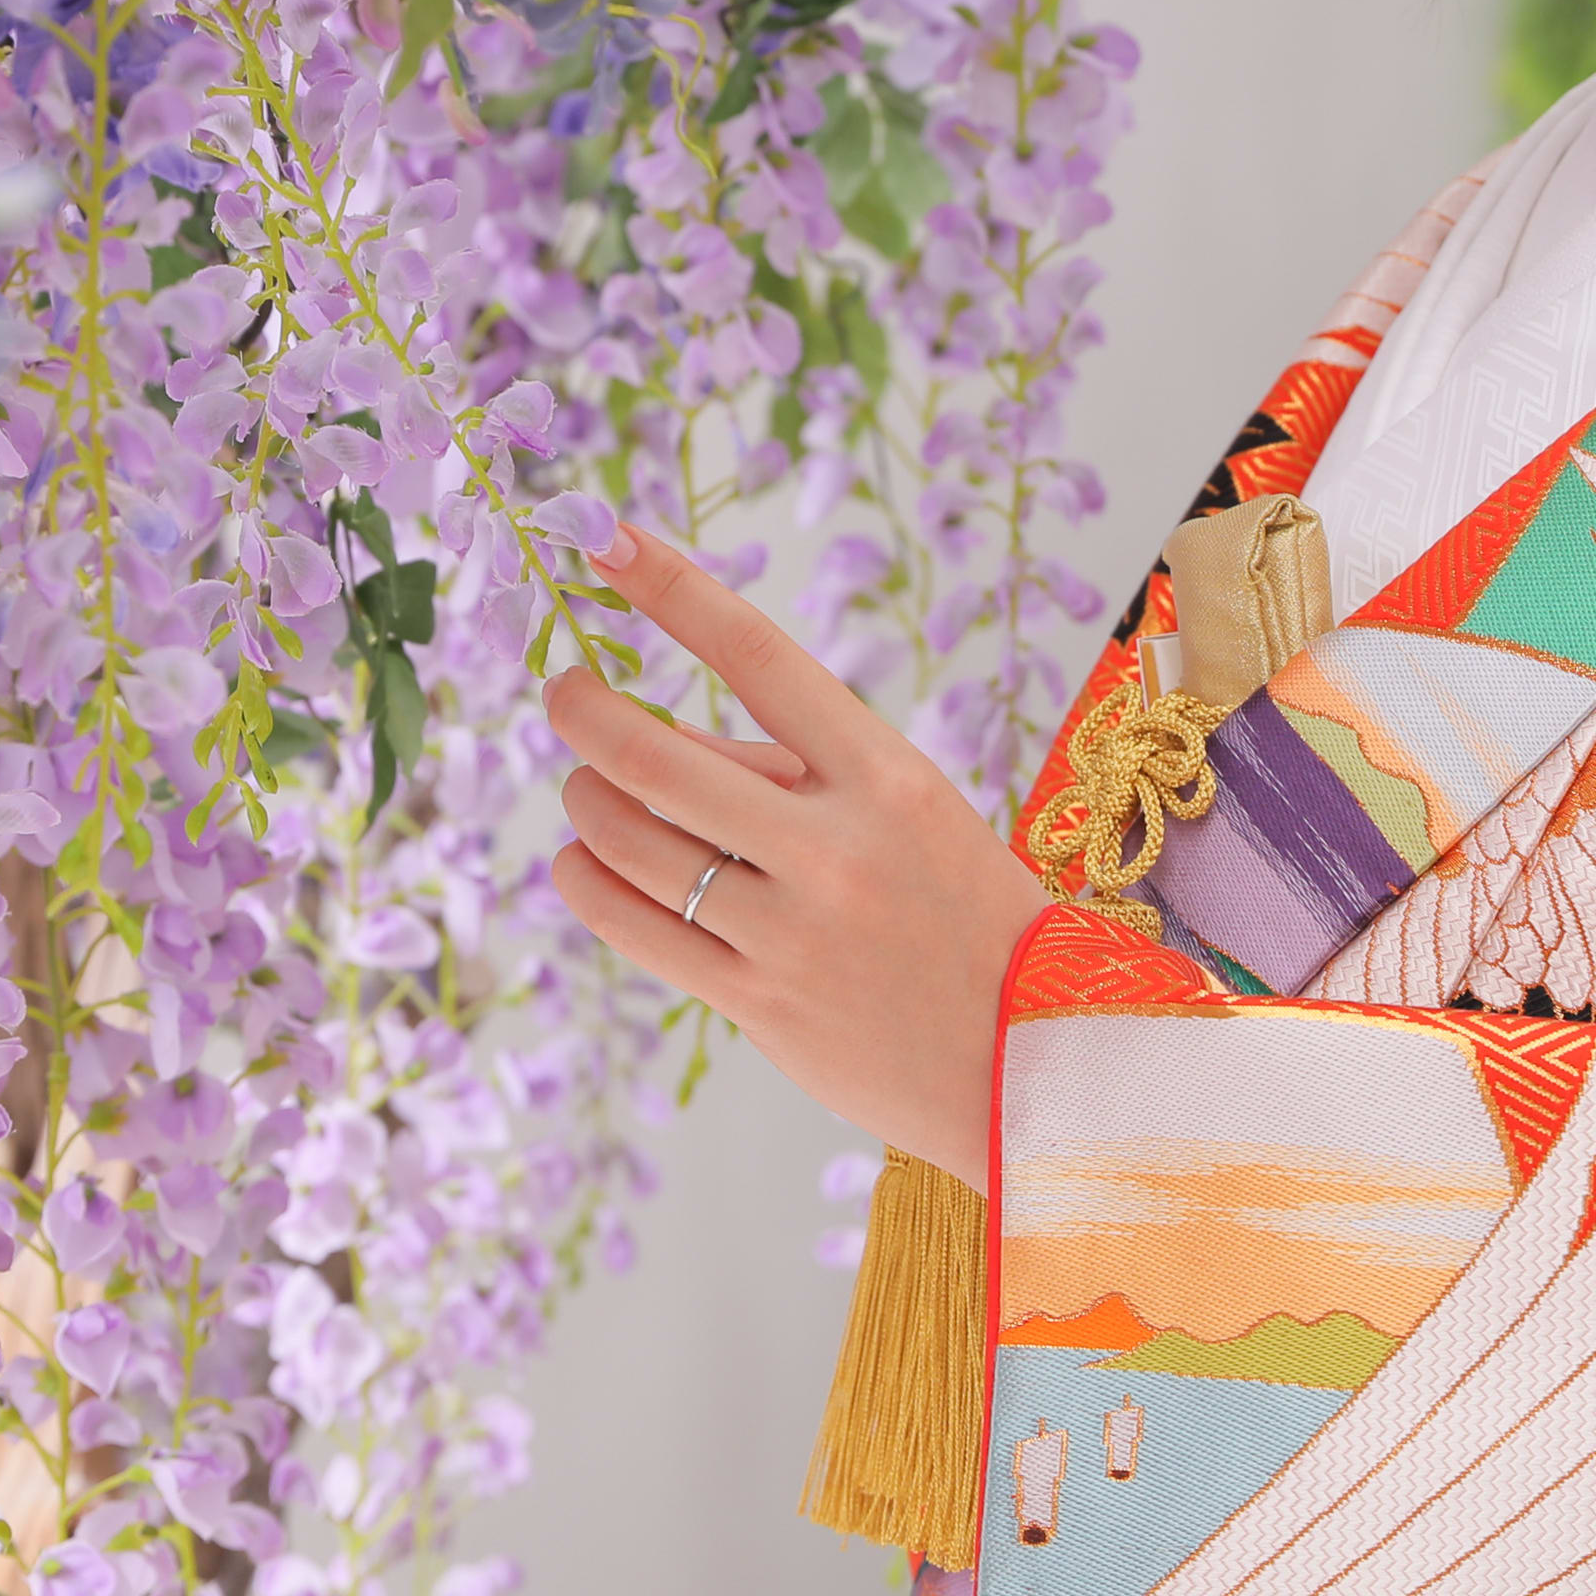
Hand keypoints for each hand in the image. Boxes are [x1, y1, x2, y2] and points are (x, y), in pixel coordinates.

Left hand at [543, 521, 1060, 1191]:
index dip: (672, 589)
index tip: (608, 538)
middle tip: (563, 691)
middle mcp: (834, 848)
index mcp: (886, 775)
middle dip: (585, 711)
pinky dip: (587, 883)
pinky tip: (579, 862)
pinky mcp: (760, 1004)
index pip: (758, 654)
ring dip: (584, 801)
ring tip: (582, 788)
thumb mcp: (912, 813)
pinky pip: (636, 929)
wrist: (1032, 1057)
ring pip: (632, 844)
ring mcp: (791, 932)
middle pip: (655, 759)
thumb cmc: (965, 914)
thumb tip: (670, 745)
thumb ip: (796, 773)